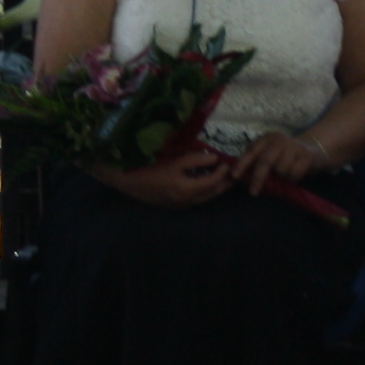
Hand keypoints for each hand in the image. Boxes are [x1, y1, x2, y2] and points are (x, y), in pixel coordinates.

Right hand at [104, 146, 231, 209]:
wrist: (129, 183)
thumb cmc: (150, 168)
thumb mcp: (174, 161)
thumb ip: (195, 160)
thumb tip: (214, 159)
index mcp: (186, 189)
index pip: (212, 182)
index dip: (222, 172)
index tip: (227, 162)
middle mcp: (187, 201)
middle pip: (212, 194)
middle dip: (225, 184)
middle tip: (234, 174)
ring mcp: (181, 205)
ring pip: (205, 199)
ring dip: (216, 189)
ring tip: (224, 179)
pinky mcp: (176, 205)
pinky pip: (196, 200)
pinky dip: (205, 192)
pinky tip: (206, 183)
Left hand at [226, 130, 326, 189]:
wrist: (314, 150)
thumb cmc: (286, 155)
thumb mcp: (270, 153)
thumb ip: (256, 161)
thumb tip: (239, 177)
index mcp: (267, 138)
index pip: (252, 151)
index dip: (242, 164)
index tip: (234, 177)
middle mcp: (279, 140)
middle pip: (265, 161)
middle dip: (258, 178)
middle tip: (253, 192)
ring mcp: (294, 146)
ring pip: (281, 169)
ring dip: (281, 178)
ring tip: (284, 176)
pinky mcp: (306, 156)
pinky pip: (294, 174)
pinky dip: (292, 179)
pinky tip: (295, 175)